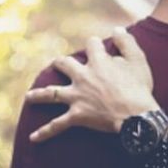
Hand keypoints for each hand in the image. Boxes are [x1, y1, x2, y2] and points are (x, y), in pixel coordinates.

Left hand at [27, 28, 158, 141]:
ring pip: (52, 93)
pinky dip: (45, 132)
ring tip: (29, 96)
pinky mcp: (77, 116)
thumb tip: (117, 29)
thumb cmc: (139, 88)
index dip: (95, 44)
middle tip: (59, 64)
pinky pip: (57, 125)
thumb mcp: (138, 60)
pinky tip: (33, 138)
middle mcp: (83, 77)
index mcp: (98, 62)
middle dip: (61, 63)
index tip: (97, 46)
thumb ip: (126, 42)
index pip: (91, 45)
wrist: (137, 117)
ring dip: (39, 94)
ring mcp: (77, 97)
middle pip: (64, 64)